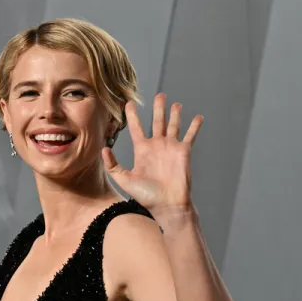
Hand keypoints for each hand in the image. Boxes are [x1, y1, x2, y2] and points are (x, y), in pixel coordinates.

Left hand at [102, 93, 202, 213]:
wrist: (167, 205)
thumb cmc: (146, 196)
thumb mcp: (125, 180)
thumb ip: (113, 165)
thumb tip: (103, 149)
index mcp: (142, 150)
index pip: (136, 128)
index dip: (132, 115)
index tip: (128, 103)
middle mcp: (156, 146)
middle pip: (157, 122)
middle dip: (158, 108)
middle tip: (159, 95)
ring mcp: (170, 148)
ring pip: (173, 126)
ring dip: (174, 114)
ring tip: (175, 103)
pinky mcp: (183, 152)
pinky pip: (190, 136)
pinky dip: (194, 126)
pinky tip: (198, 117)